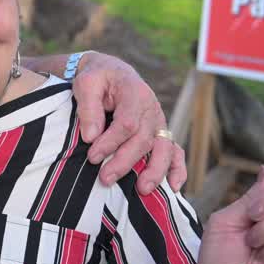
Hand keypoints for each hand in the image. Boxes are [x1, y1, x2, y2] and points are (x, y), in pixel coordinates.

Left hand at [72, 51, 183, 193]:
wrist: (111, 73)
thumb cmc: (97, 79)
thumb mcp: (86, 83)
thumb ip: (88, 108)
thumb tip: (92, 136)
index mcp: (135, 92)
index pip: (127, 122)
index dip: (111, 142)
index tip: (93, 156)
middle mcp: (151, 108)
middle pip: (144, 139)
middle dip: (125, 162)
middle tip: (105, 178)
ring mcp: (158, 121)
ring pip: (163, 148)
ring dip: (154, 171)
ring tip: (142, 190)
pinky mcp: (160, 132)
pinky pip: (174, 151)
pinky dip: (177, 169)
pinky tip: (174, 186)